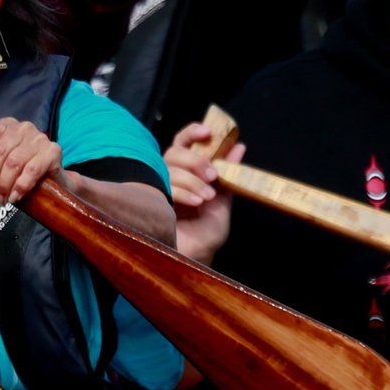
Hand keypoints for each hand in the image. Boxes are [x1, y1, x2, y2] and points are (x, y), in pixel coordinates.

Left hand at [0, 117, 61, 206]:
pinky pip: (32, 170)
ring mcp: (39, 137)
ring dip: (5, 185)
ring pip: (14, 162)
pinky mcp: (52, 151)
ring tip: (2, 199)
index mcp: (3, 126)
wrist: (48, 185)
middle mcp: (21, 127)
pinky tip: (15, 197)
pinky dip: (20, 187)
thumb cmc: (12, 177)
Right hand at [162, 119, 235, 263]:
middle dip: (196, 160)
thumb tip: (239, 146)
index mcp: (186, 172)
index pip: (184, 142)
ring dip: (193, 180)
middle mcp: (169, 176)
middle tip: (213, 175)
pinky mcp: (151, 202)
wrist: (197, 257)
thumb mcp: (223, 200)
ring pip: (170, 168)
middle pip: (175, 152)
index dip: (193, 132)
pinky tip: (196, 203)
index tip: (208, 132)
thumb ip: (228, 174)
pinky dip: (184, 192)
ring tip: (207, 197)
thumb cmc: (206, 232)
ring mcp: (158, 188)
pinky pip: (165, 186)